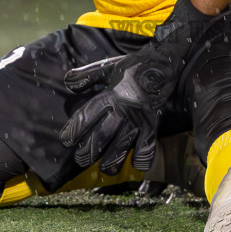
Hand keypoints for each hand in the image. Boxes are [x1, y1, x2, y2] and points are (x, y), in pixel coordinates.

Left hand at [59, 45, 180, 172]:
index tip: (66, 140)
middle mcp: (123, 110)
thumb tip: (66, 82)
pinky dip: (142, 158)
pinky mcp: (153, 124)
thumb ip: (87, 76)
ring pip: (122, 147)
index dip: (73, 131)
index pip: (86, 117)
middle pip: (100, 137)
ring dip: (111, 162)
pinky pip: (148, 146)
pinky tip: (135, 164)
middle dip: (87, 153)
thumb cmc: (134, 66)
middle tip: (80, 159)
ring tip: (104, 169)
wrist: (164, 62)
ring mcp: (139, 119)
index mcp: (109, 95)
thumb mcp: (107, 67)